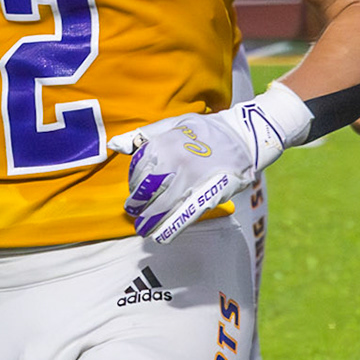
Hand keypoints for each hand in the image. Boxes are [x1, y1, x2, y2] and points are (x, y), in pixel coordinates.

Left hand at [108, 110, 256, 241]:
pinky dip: (170, 228)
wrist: (244, 136)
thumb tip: (115, 144)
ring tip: (143, 229)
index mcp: (165, 143)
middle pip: (147, 191)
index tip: (135, 191)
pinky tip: (161, 236)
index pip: (138, 170)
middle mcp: (175, 161)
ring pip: (162, 206)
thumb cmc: (206, 130)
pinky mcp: (208, 194)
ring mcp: (191, 179)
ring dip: (149, 221)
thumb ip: (144, 136)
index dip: (134, 184)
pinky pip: (184, 215)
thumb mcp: (174, 124)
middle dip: (138, 205)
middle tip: (135, 212)